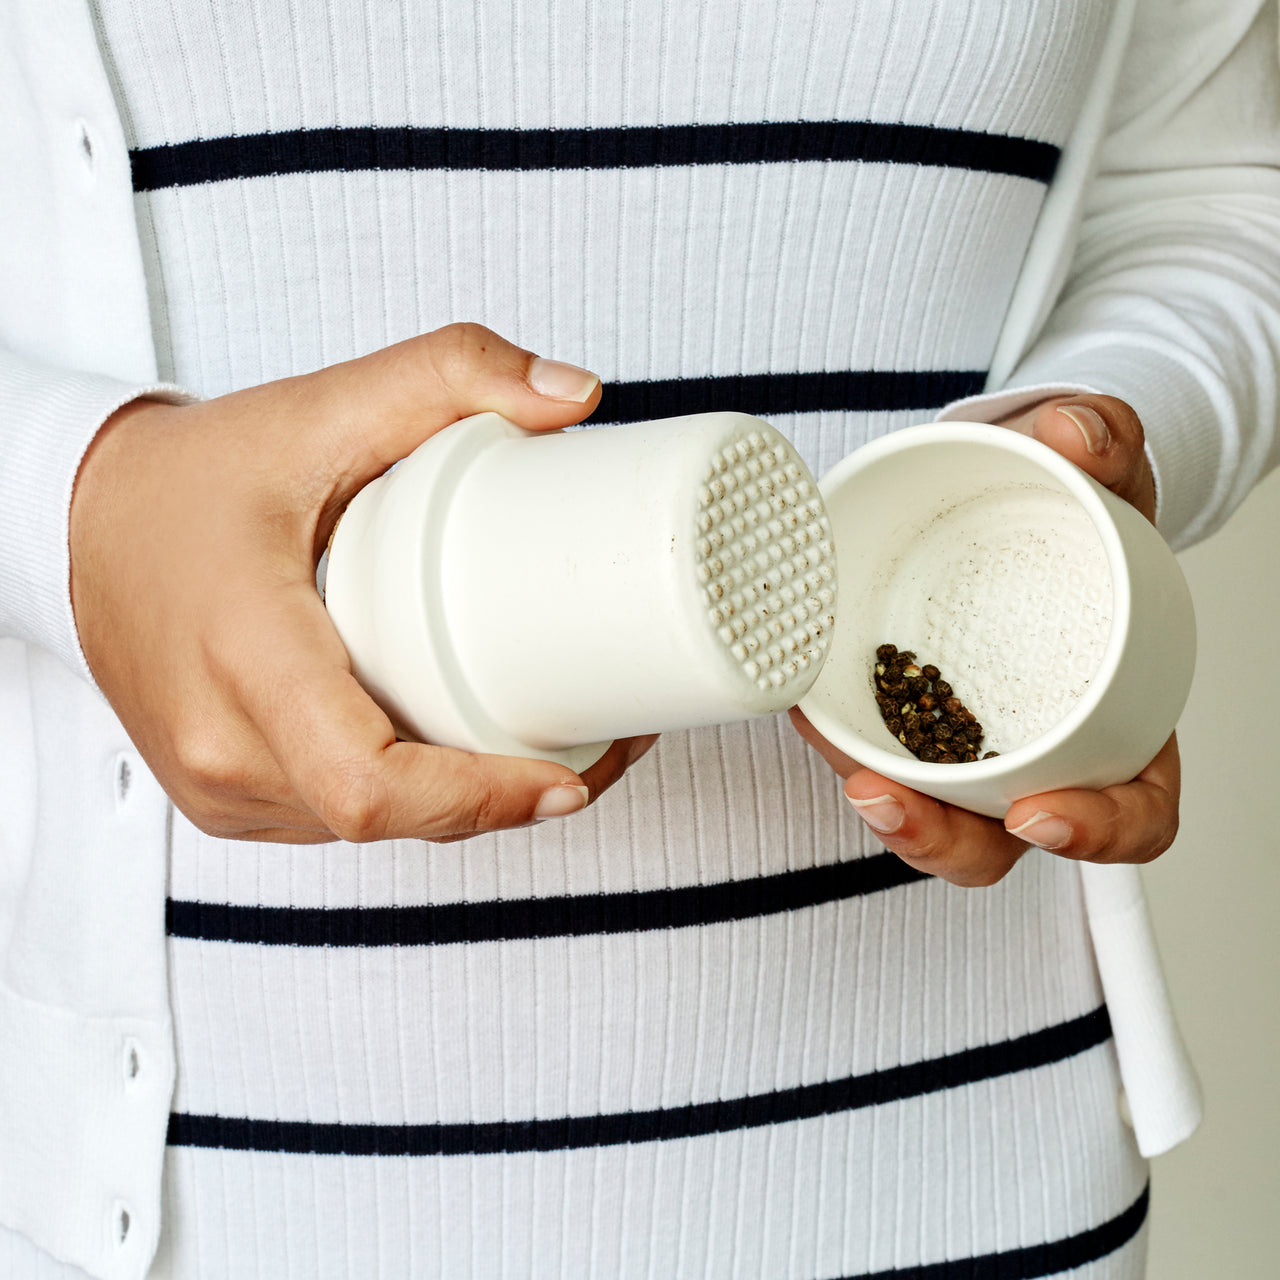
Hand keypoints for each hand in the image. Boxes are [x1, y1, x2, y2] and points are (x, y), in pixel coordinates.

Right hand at [70, 323, 657, 844]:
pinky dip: (412, 798)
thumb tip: (573, 396)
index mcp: (246, 652)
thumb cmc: (186, 480)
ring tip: (546, 743)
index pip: (369, 782)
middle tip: (599, 748)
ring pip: (374, 828)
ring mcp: (219, 784)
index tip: (568, 776)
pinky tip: (459, 753)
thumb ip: (450, 375)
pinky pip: (339, 819)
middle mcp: (223, 742)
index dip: (480, 798)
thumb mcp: (319, 408)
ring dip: (466, 804)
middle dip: (508, 798)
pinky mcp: (228, 796)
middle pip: (394, 815)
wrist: (80, 525)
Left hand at [790, 394, 1179, 885]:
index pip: (1131, 808)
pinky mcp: (901, 715)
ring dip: (878, 805)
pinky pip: (872, 749)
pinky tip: (806, 708)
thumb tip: (1076, 438)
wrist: (1011, 493)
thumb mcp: (1098, 466)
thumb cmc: (1073, 507)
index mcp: (1120, 718)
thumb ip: (1101, 441)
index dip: (1096, 830)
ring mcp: (963, 740)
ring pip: (926, 809)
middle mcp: (1038, 748)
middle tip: (885, 799)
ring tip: (837, 764)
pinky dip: (839, 741)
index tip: (1039, 814)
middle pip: (999, 837)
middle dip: (942, 838)